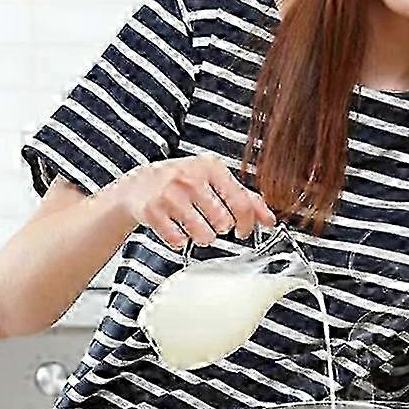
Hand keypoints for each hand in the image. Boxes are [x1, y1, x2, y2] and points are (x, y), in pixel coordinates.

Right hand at [116, 153, 275, 249]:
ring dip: (201, 236)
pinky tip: (174, 227)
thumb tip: (270, 220)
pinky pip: (179, 241)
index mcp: (211, 167)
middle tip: (209, 220)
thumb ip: (244, 198)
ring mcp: (170, 194)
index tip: (243, 231)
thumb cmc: (182, 182)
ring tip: (193, 224)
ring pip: (204, 235)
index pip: (241, 202)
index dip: (247, 223)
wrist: (138, 185)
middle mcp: (191, 178)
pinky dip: (179, 240)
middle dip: (219, 228)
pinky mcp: (153, 212)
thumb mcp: (214, 181)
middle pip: (224, 222)